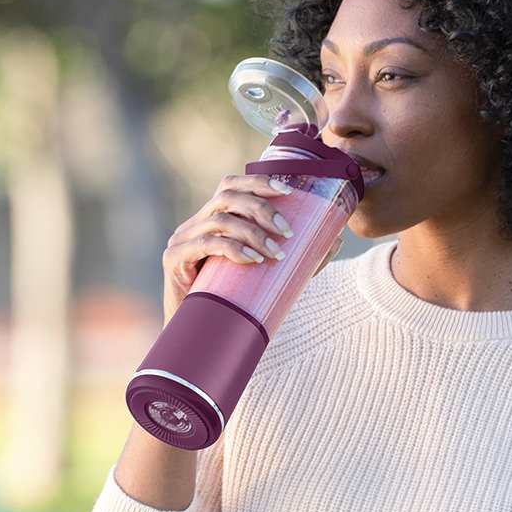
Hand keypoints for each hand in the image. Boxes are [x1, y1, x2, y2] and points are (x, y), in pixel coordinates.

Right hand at [161, 172, 295, 322]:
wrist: (197, 329)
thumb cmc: (234, 297)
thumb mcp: (266, 269)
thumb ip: (298, 253)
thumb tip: (337, 238)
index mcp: (212, 218)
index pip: (231, 186)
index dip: (258, 182)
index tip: (289, 191)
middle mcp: (194, 224)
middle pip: (227, 197)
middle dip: (262, 210)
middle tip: (288, 232)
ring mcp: (181, 239)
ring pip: (220, 221)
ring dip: (253, 234)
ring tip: (276, 254)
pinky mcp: (174, 259)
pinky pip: (205, 245)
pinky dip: (233, 249)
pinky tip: (253, 260)